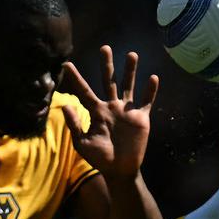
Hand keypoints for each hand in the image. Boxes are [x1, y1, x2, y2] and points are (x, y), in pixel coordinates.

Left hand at [61, 46, 159, 178]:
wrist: (120, 170)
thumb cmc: (100, 159)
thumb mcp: (82, 143)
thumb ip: (74, 125)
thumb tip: (65, 105)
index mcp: (96, 111)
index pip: (84, 91)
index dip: (75, 78)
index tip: (66, 64)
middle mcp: (111, 107)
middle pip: (109, 81)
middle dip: (107, 65)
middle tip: (104, 48)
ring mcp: (127, 111)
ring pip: (128, 86)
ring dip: (130, 71)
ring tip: (132, 54)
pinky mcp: (141, 118)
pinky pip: (146, 101)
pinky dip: (150, 91)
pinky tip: (153, 78)